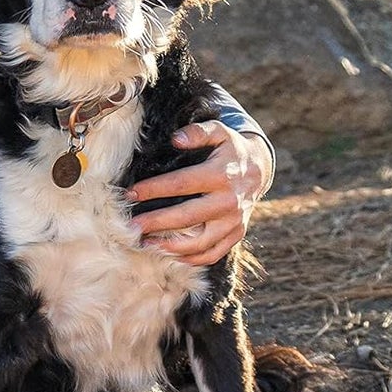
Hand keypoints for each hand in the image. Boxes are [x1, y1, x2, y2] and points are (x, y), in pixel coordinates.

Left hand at [125, 122, 272, 265]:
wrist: (261, 168)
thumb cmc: (231, 148)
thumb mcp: (219, 131)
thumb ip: (198, 132)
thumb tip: (176, 139)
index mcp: (221, 175)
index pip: (181, 184)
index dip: (154, 189)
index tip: (130, 193)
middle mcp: (229, 201)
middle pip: (187, 217)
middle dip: (156, 223)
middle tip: (131, 227)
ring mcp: (234, 221)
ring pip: (200, 242)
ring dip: (170, 247)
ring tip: (146, 243)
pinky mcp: (236, 235)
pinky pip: (213, 253)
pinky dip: (191, 260)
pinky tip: (170, 256)